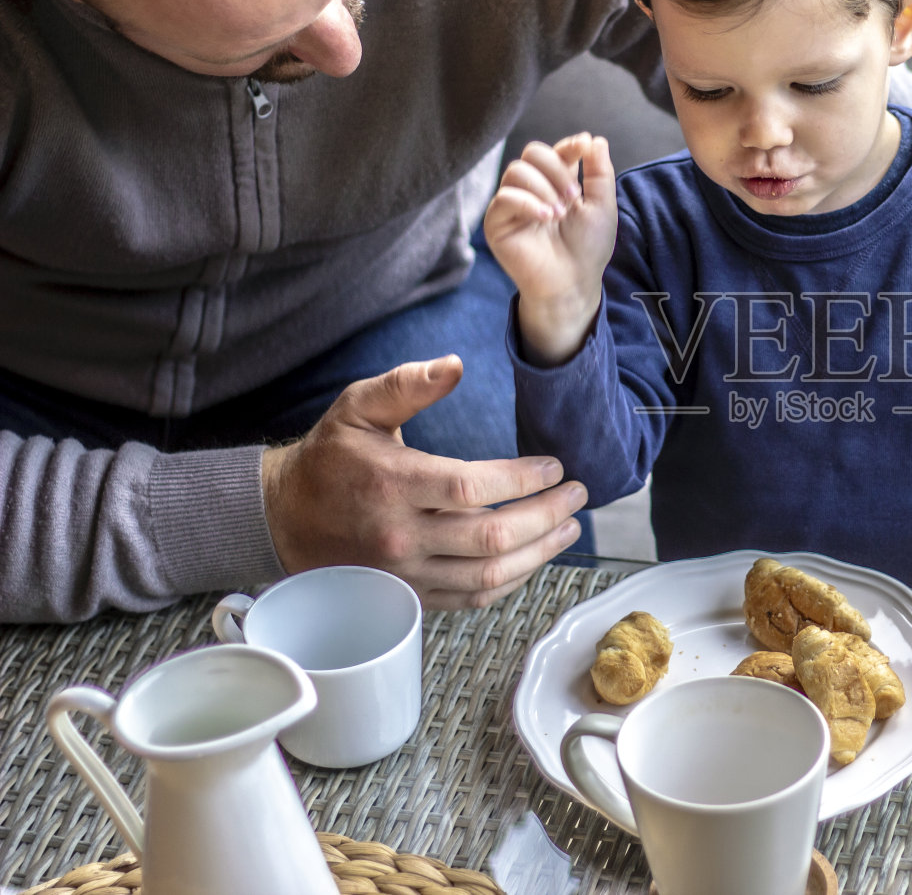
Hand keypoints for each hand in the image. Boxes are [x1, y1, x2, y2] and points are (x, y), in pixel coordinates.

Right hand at [261, 355, 587, 609]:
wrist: (284, 518)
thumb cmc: (329, 459)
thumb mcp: (358, 407)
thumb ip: (407, 385)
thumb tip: (454, 365)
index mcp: (394, 484)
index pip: (473, 488)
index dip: (522, 479)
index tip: (554, 467)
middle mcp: (401, 535)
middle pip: (492, 537)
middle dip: (546, 515)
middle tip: (576, 495)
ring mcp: (406, 572)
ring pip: (488, 574)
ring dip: (540, 553)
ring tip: (569, 528)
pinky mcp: (410, 595)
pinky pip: (471, 597)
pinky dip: (510, 581)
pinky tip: (533, 559)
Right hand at [483, 133, 617, 364]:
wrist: (573, 283)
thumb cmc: (588, 249)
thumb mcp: (602, 206)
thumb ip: (599, 172)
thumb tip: (594, 139)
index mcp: (556, 183)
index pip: (555, 151)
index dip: (569, 145)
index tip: (584, 147)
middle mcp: (532, 190)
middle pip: (532, 152)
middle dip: (556, 169)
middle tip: (574, 197)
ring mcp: (513, 205)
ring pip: (517, 171)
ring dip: (543, 187)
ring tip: (559, 213)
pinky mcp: (497, 223)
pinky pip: (504, 197)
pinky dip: (527, 203)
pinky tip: (545, 217)